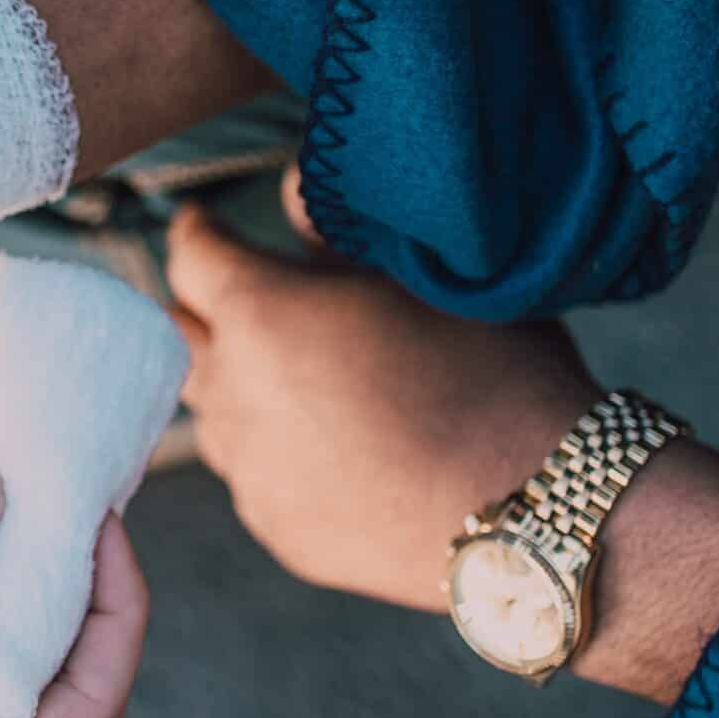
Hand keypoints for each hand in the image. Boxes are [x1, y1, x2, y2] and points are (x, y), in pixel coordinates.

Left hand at [163, 172, 599, 608]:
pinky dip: (274, 448)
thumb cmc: (493, 374)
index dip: (199, 233)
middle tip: (245, 295)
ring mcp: (249, 469)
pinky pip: (253, 472)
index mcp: (260, 314)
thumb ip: (336, 231)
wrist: (534, 509)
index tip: (203, 223)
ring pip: (213, 408)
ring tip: (295, 374)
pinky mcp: (275, 525)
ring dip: (237, 382)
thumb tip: (290, 192)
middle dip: (207, 310)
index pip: (190, 257)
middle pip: (184, 336)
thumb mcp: (424, 274)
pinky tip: (329, 444)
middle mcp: (233, 392)